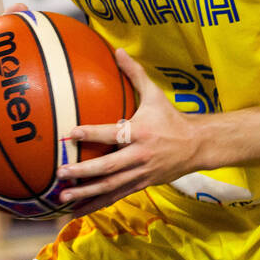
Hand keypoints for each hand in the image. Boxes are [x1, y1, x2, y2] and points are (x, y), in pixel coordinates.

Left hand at [54, 49, 202, 217]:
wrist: (198, 145)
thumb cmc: (171, 118)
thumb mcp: (155, 94)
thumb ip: (134, 73)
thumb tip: (117, 50)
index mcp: (140, 132)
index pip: (112, 133)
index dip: (91, 133)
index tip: (70, 133)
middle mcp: (139, 155)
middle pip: (108, 167)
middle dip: (83, 171)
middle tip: (61, 172)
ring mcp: (140, 173)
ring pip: (110, 186)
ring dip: (86, 193)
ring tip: (63, 197)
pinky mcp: (141, 185)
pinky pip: (116, 196)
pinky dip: (97, 203)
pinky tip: (78, 209)